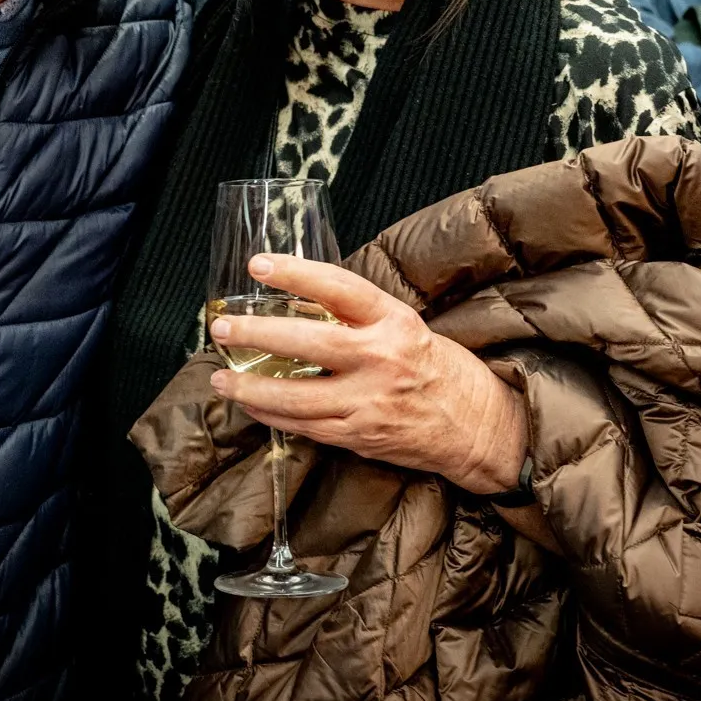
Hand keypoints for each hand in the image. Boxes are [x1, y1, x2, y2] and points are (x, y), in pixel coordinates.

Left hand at [207, 252, 528, 495]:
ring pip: (297, 395)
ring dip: (251, 386)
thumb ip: (358, 318)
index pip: (339, 288)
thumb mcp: (406, 327)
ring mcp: (369, 402)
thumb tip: (301, 304)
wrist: (479, 427)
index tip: (259, 264)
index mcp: (394, 322)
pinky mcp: (360, 436)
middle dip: (257, 334)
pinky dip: (272, 414)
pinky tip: (250, 403)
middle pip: (308, 343)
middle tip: (222, 326)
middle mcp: (381, 359)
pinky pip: (305, 425)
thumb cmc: (440, 370)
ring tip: (221, 376)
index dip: (296, 273)